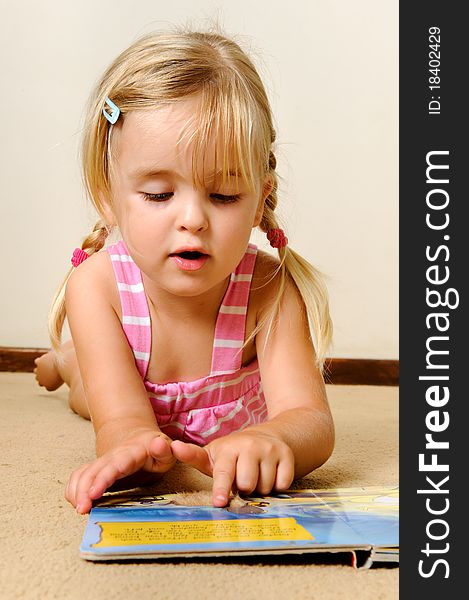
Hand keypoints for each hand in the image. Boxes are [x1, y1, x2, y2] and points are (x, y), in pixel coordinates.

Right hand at [66, 431, 174, 513]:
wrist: (139, 437)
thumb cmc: (156, 448)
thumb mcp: (166, 448)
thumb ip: (165, 449)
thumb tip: (158, 443)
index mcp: (130, 453)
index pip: (115, 466)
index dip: (102, 479)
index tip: (93, 493)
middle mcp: (112, 457)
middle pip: (93, 471)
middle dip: (83, 490)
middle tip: (82, 510)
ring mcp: (102, 462)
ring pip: (82, 474)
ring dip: (76, 491)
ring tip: (80, 510)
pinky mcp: (95, 469)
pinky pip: (78, 477)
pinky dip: (73, 490)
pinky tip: (77, 503)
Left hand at [171, 430, 293, 506]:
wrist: (268, 436)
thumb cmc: (234, 453)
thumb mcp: (213, 455)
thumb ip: (193, 456)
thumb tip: (173, 447)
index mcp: (227, 449)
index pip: (223, 473)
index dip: (221, 488)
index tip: (219, 502)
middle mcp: (248, 446)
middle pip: (246, 485)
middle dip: (244, 489)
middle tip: (243, 480)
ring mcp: (269, 449)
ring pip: (265, 487)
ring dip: (261, 489)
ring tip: (257, 476)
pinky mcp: (286, 454)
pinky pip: (282, 484)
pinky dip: (277, 486)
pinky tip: (271, 474)